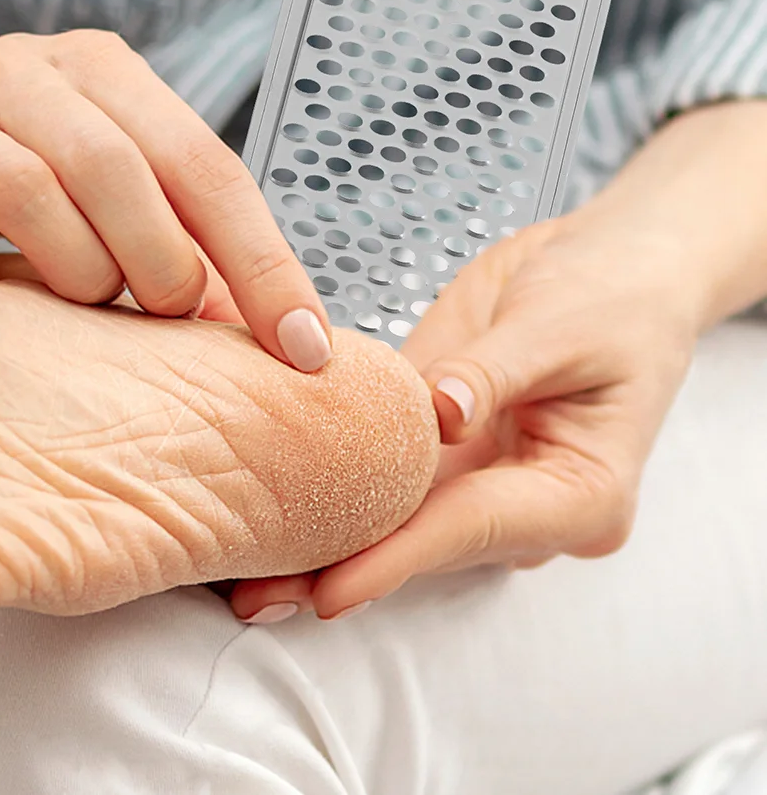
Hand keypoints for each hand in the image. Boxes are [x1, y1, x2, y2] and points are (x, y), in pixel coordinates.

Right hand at [0, 23, 330, 369]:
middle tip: (164, 308)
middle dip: (164, 265)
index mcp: (104, 69)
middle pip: (119, 170)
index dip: (265, 263)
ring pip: (30, 193)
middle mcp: (25, 77)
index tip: (304, 346)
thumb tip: (271, 327)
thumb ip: (184, 223)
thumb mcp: (111, 153)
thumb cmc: (24, 140)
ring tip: (82, 297)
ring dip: (78, 273)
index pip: (206, 166)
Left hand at [229, 204, 700, 621]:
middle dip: (346, 564)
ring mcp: (489, 484)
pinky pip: (392, 478)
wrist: (614, 269)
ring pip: (403, 523)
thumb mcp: (560, 325)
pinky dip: (340, 494)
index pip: (475, 528)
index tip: (331, 589)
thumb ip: (493, 371)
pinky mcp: (453, 453)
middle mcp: (532, 506)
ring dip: (332, 542)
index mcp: (582, 493)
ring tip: (251, 578)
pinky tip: (282, 512)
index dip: (399, 557)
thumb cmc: (612, 296)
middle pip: (429, 543)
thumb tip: (438, 412)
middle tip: (259, 595)